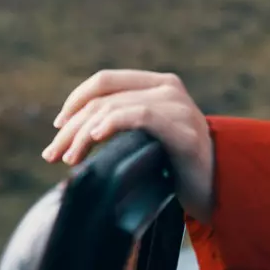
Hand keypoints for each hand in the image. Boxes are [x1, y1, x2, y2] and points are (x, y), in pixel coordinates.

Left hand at [42, 70, 215, 218]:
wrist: (217, 188)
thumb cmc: (176, 165)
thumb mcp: (146, 136)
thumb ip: (122, 122)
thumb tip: (70, 132)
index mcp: (157, 84)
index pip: (104, 81)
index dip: (74, 101)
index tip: (57, 128)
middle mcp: (167, 88)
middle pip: (103, 98)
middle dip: (71, 126)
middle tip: (52, 154)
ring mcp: (177, 106)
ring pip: (114, 108)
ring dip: (83, 134)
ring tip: (69, 158)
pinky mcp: (182, 129)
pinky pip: (140, 116)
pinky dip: (112, 124)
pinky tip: (96, 138)